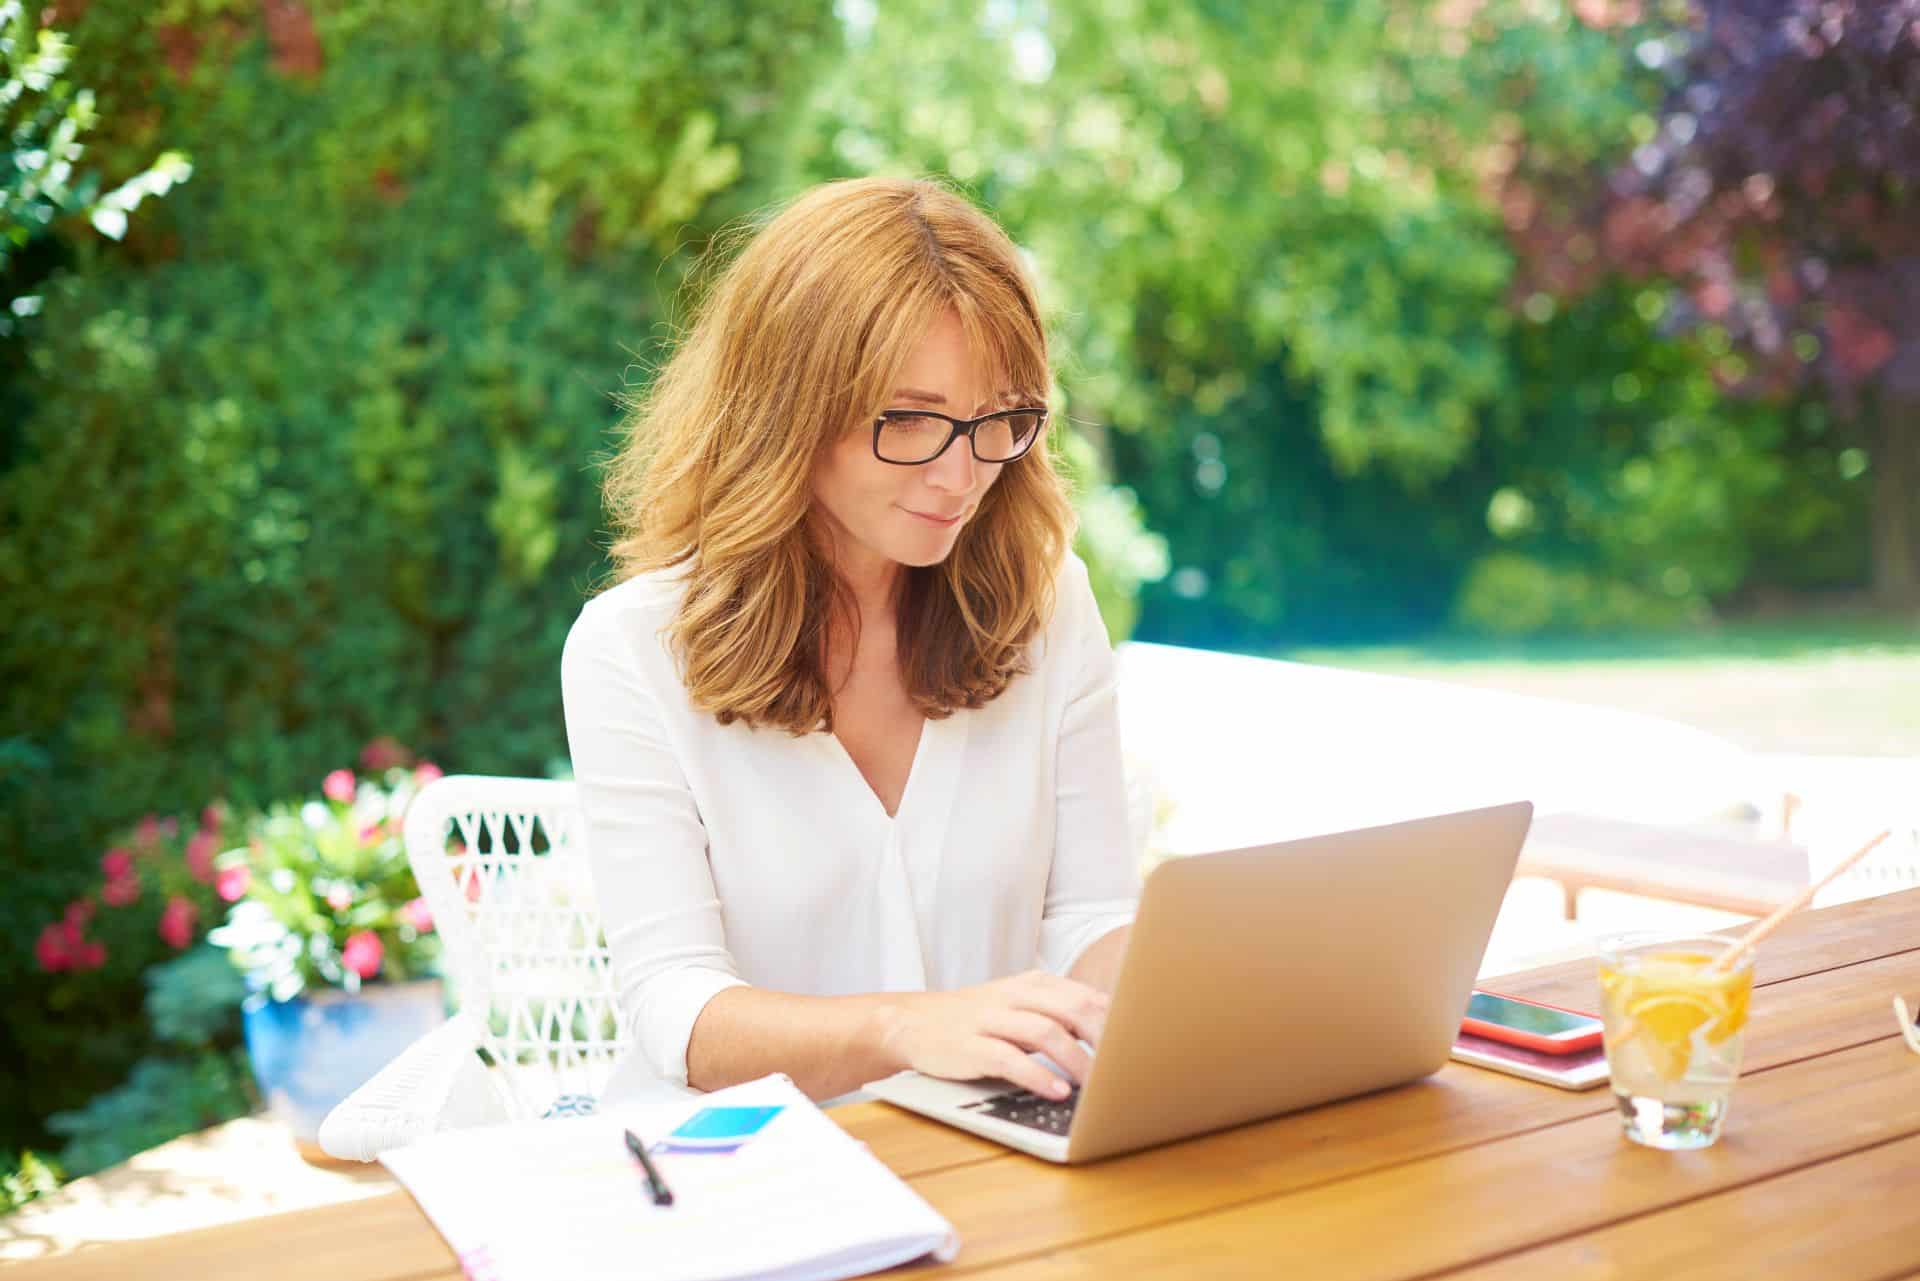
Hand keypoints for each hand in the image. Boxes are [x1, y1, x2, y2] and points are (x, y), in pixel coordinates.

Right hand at [881, 970, 1109, 1098]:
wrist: (914, 1022)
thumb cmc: (979, 1020)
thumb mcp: (1021, 1005)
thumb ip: (1062, 1014)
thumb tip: (1117, 1036)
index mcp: (1035, 983)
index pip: (1088, 997)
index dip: (1119, 1023)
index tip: (1143, 1048)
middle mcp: (1016, 995)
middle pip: (1073, 1009)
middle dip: (1106, 1040)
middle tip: (1129, 1067)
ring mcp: (992, 1019)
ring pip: (1045, 1032)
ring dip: (1076, 1060)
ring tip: (1097, 1086)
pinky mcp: (971, 1046)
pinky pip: (1009, 1058)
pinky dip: (1037, 1075)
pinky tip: (1057, 1092)